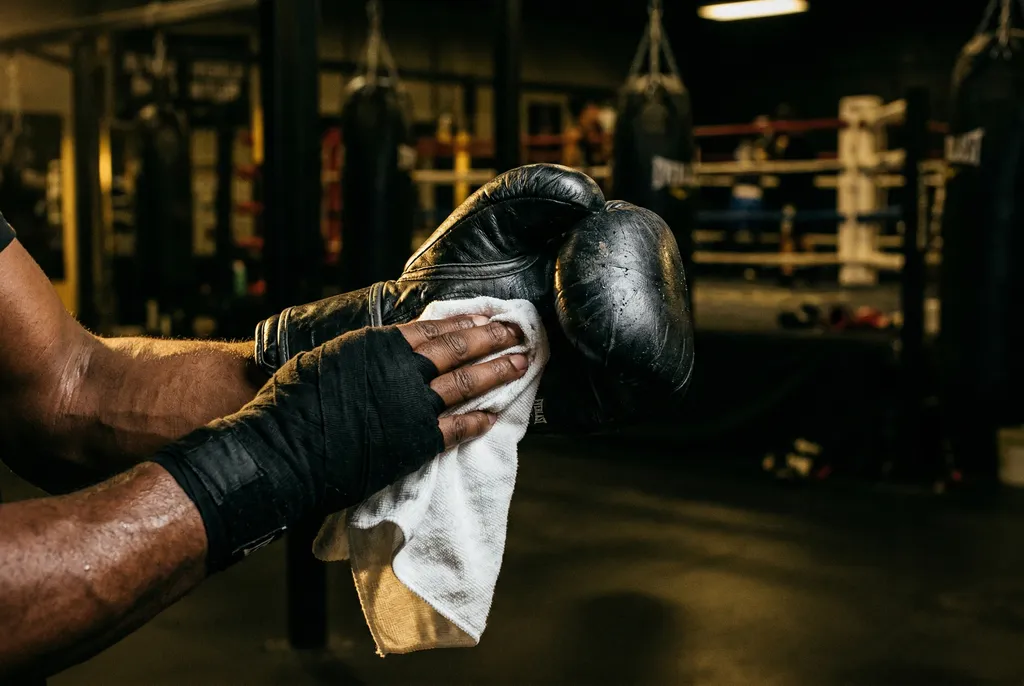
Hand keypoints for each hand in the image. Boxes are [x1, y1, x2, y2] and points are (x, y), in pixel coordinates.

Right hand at [153, 315, 528, 571]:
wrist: (282, 450)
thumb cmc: (291, 402)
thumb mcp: (327, 360)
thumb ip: (363, 354)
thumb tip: (383, 349)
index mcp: (379, 344)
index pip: (434, 328)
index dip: (465, 322)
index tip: (486, 317)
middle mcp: (402, 369)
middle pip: (459, 349)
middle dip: (493, 338)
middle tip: (518, 331)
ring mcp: (412, 405)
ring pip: (467, 383)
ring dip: (498, 372)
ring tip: (523, 363)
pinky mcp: (415, 441)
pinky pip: (458, 428)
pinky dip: (479, 420)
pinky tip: (495, 415)